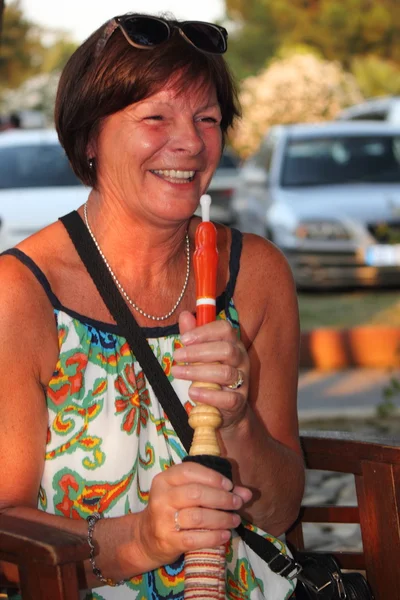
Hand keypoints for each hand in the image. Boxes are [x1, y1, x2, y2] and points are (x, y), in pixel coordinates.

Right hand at [134, 461, 251, 570]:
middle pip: (196, 493)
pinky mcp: (167, 540)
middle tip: (237, 503)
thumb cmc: (173, 509)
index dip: (212, 477)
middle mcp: (161, 497)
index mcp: (165, 479)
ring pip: (197, 516)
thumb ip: (216, 489)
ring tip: (235, 520)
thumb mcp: (187, 493)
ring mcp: (162, 520)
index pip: (189, 470)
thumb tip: (247, 493)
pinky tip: (225, 535)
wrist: (147, 538)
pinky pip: (195, 538)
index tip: (229, 485)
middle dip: (221, 498)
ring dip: (221, 518)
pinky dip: (213, 537)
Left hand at [171, 311, 249, 429]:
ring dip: (198, 372)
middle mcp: (241, 360)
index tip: (184, 339)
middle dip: (198, 352)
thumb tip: (185, 315)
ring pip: (226, 373)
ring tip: (177, 373)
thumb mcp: (200, 355)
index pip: (225, 329)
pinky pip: (228, 398)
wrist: (225, 409)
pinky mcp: (239, 401)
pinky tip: (193, 393)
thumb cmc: (211, 377)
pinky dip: (209, 395)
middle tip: (177, 356)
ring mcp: (242, 381)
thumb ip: (194, 336)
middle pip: (226, 350)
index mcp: (233, 344)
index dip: (204, 332)